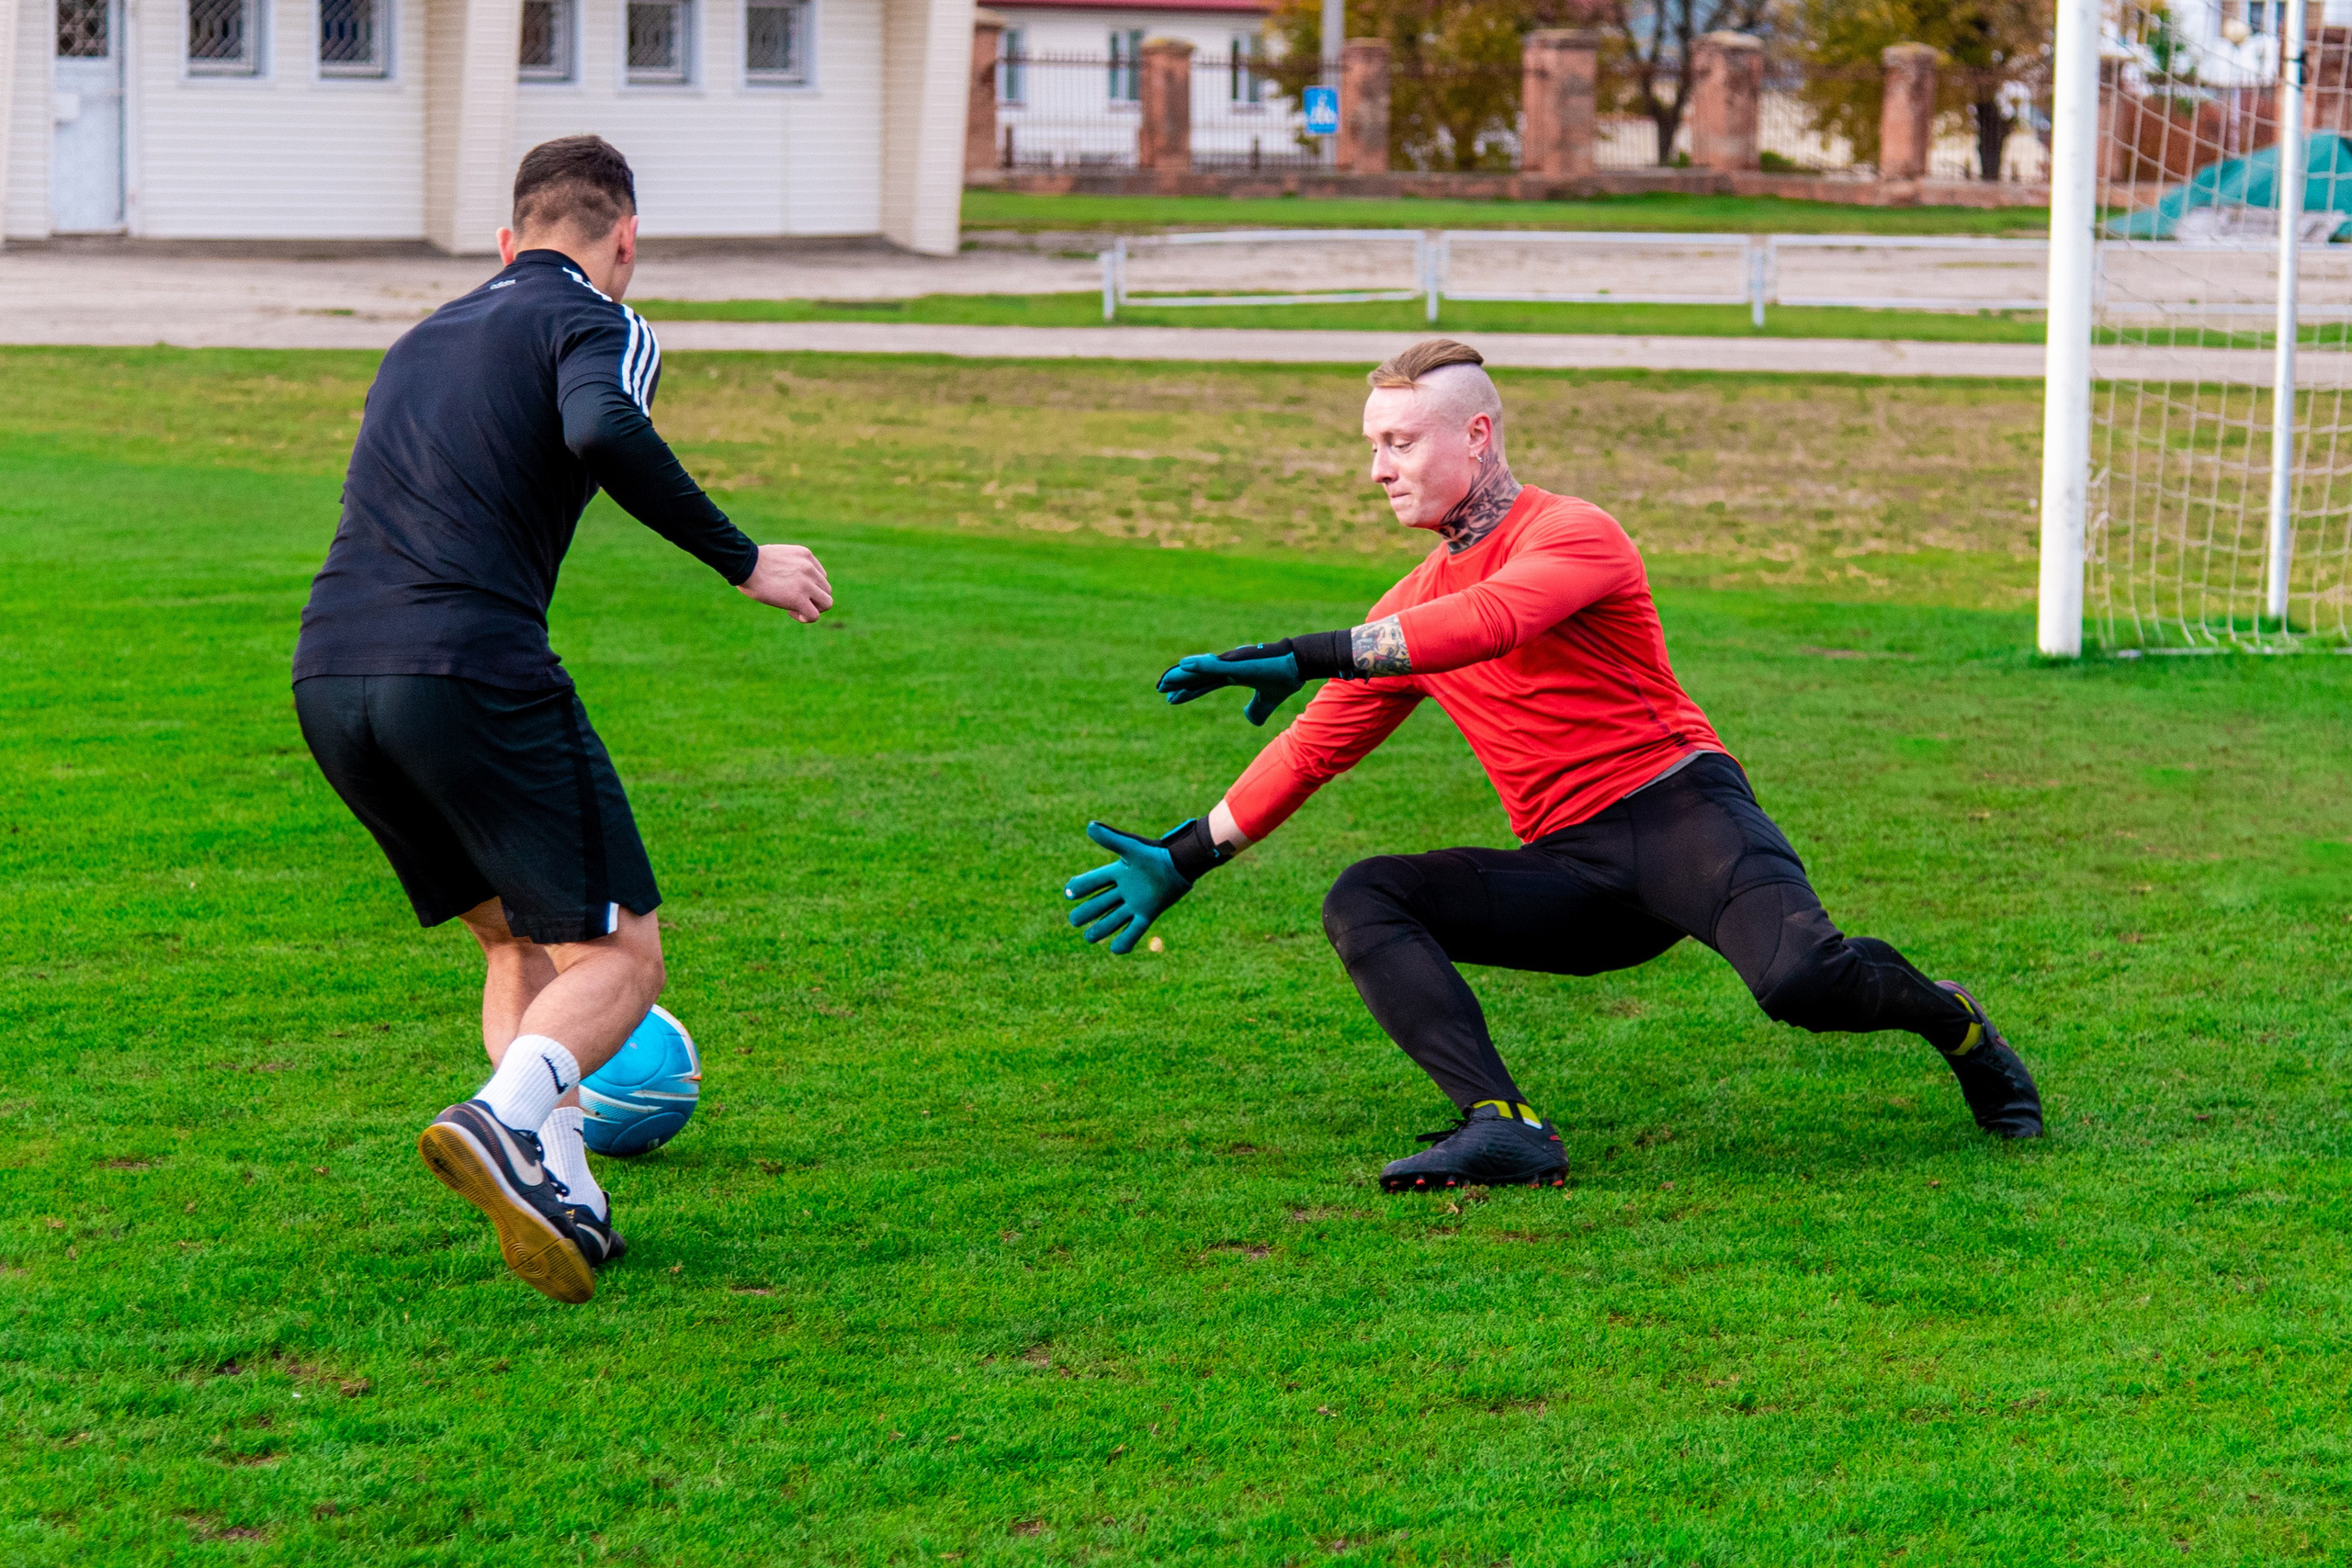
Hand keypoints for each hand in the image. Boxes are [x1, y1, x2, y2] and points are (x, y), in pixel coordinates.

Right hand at [736, 543, 832, 622]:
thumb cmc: (751, 562)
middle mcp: (810, 568)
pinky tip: (791, 612)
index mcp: (806, 555)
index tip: (792, 589)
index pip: (821, 577)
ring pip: (826, 603)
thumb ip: (789, 565)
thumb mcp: (777, 556)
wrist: (743, 564)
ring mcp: (806, 583)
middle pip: (826, 590)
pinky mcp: (798, 598)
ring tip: (795, 608)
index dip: (810, 587)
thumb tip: (788, 580)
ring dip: (812, 609)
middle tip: (794, 600)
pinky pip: (814, 615)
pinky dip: (805, 617)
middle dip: (813, 599)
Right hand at [1063, 821, 1193, 954]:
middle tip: (1074, 920)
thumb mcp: (1130, 847)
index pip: (1093, 882)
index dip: (1080, 887)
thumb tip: (1089, 826)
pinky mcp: (1148, 913)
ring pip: (1113, 920)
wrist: (1181, 862)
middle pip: (1099, 904)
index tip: (1069, 892)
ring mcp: (1136, 903)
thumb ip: (1110, 839)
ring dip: (1100, 930)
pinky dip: (1125, 942)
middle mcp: (1124, 890)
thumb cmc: (1155, 853)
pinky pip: (1134, 931)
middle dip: (1086, 913)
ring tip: (1089, 938)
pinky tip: (1115, 949)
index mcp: (1117, 872)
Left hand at [1156, 647, 1303, 726]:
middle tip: (1158, 689)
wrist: (1300, 662)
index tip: (1172, 698)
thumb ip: (1257, 709)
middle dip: (1177, 683)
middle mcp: (1228, 667)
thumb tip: (1249, 719)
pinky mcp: (1237, 663)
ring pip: (1200, 670)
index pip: (1205, 683)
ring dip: (1180, 676)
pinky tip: (1183, 666)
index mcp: (1234, 674)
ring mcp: (1231, 663)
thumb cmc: (1286, 676)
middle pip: (1197, 676)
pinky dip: (1198, 666)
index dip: (1189, 691)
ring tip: (1162, 682)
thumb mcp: (1268, 700)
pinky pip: (1213, 665)